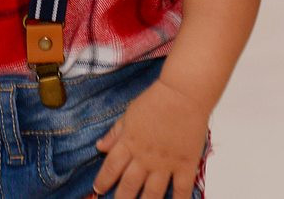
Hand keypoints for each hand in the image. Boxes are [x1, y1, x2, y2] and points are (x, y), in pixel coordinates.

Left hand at [91, 78, 208, 198]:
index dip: (103, 180)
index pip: (111, 167)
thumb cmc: (155, 100)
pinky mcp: (185, 165)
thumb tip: (100, 146)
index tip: (98, 189)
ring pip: (152, 193)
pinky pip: (181, 189)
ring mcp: (165, 163)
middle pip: (129, 184)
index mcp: (129, 142)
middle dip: (121, 198)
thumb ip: (115, 133)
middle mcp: (144, 157)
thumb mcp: (129, 114)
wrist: (183, 95)